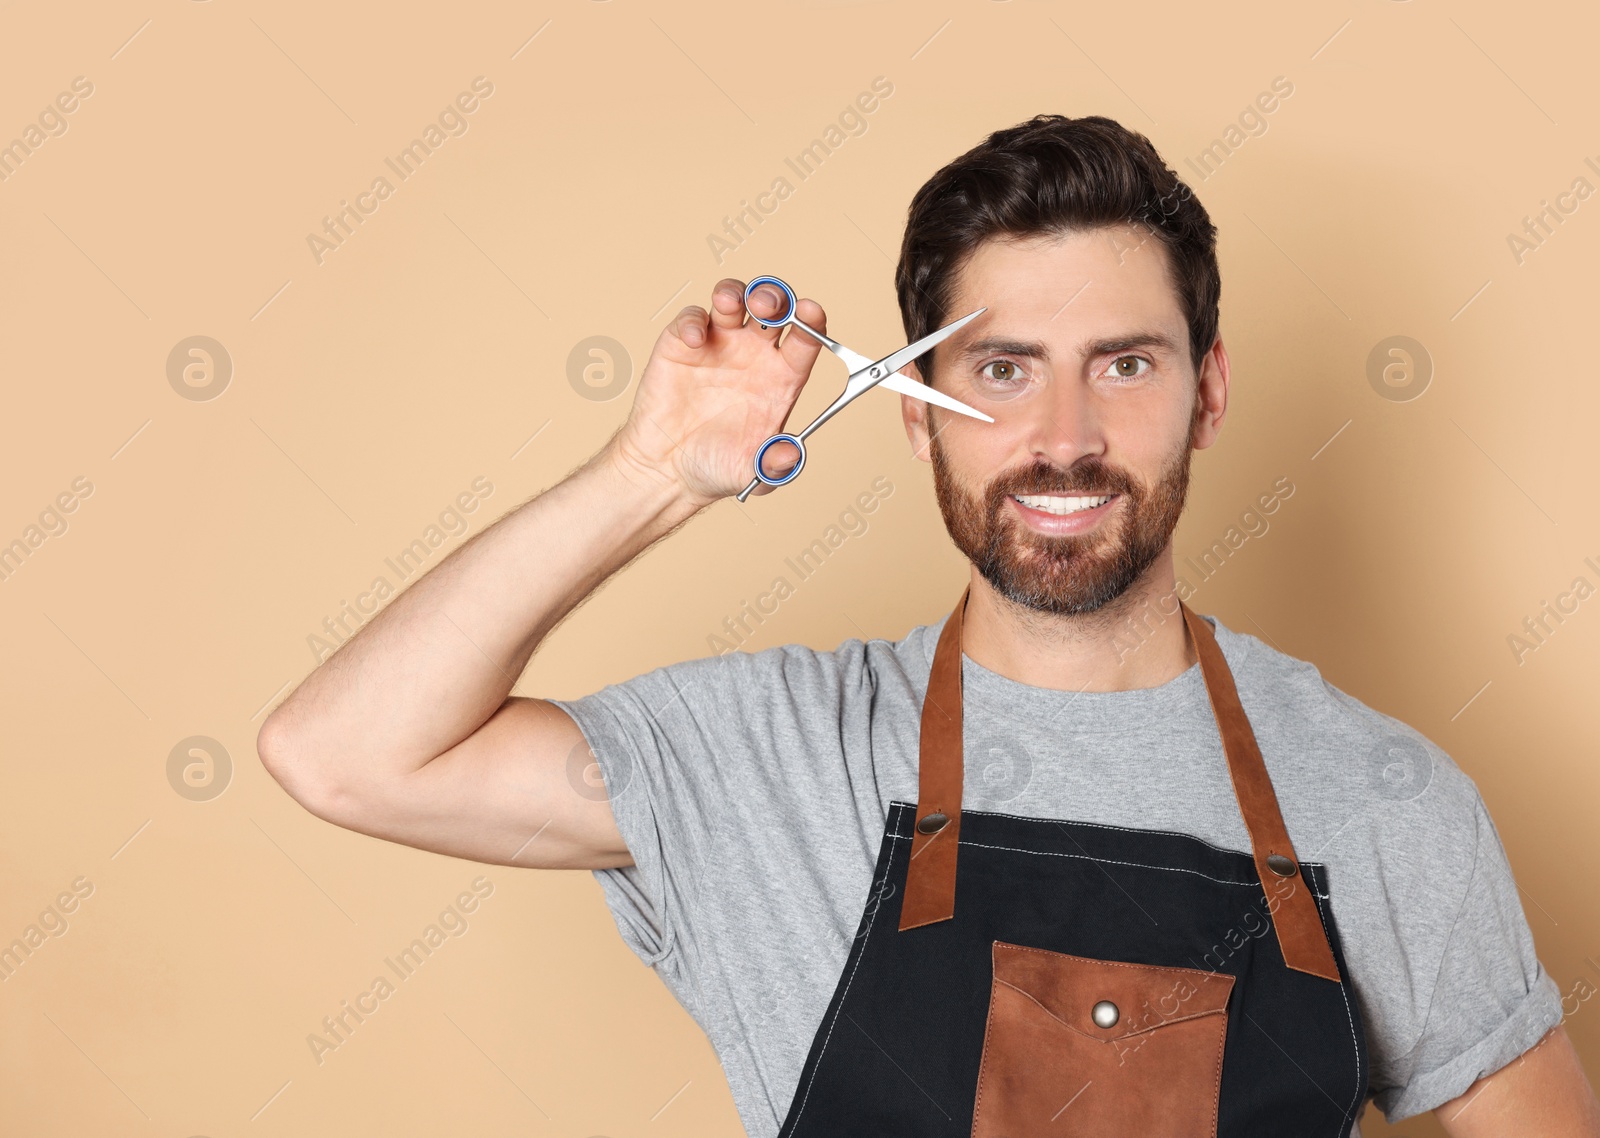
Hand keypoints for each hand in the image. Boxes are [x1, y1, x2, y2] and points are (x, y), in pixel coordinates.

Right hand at [608, 278, 826, 505]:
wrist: (668, 469)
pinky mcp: (682, 344)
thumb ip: (775, 464)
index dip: (812, 321)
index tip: (811, 312)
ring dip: (734, 293)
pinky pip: (691, 319)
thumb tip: (792, 453)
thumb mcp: (752, 473)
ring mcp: (719, 344)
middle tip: (766, 306)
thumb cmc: (717, 466)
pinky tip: (693, 340)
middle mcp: (754, 353)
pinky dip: (692, 322)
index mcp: (782, 376)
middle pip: (772, 308)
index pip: (805, 339)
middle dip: (773, 298)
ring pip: (733, 300)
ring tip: (730, 303)